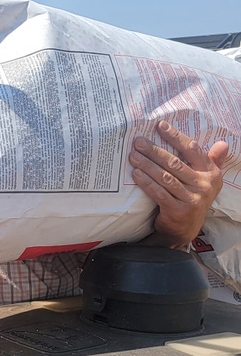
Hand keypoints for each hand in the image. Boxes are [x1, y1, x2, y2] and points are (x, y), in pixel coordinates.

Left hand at [129, 120, 228, 248]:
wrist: (185, 229)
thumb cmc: (191, 198)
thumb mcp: (205, 180)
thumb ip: (211, 161)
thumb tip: (223, 143)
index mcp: (211, 173)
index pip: (192, 149)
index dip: (176, 137)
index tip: (160, 126)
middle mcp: (204, 185)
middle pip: (175, 163)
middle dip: (154, 151)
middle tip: (138, 141)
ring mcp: (192, 199)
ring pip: (166, 177)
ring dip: (147, 165)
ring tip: (133, 156)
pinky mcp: (179, 210)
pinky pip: (159, 193)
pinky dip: (146, 182)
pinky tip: (135, 174)